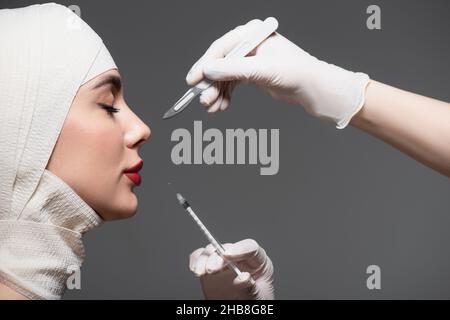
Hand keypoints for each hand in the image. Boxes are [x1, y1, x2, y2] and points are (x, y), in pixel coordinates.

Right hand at [186, 18, 369, 128]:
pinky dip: (226, 96)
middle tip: (204, 101)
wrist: (314, 89)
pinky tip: (221, 107)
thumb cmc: (295, 73)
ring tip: (212, 109)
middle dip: (211, 85)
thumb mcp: (262, 70)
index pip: (221, 48)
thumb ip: (234, 69)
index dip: (205, 65)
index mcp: (252, 35)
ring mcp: (250, 60)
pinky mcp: (252, 74)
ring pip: (225, 77)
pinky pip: (233, 84)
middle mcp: (249, 45)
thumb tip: (208, 70)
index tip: (193, 81)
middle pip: (221, 64)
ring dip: (217, 93)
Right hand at [189, 239, 273, 299]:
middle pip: (228, 248)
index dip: (240, 248)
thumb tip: (243, 277)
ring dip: (204, 259)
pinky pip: (200, 256)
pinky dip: (196, 260)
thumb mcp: (257, 298)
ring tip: (201, 272)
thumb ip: (251, 289)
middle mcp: (240, 258)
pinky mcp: (210, 266)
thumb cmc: (253, 302)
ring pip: (212, 250)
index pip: (251, 248)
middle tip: (211, 269)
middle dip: (217, 257)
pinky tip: (196, 269)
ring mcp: (224, 262)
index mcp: (258, 262)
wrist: (241, 310)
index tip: (228, 255)